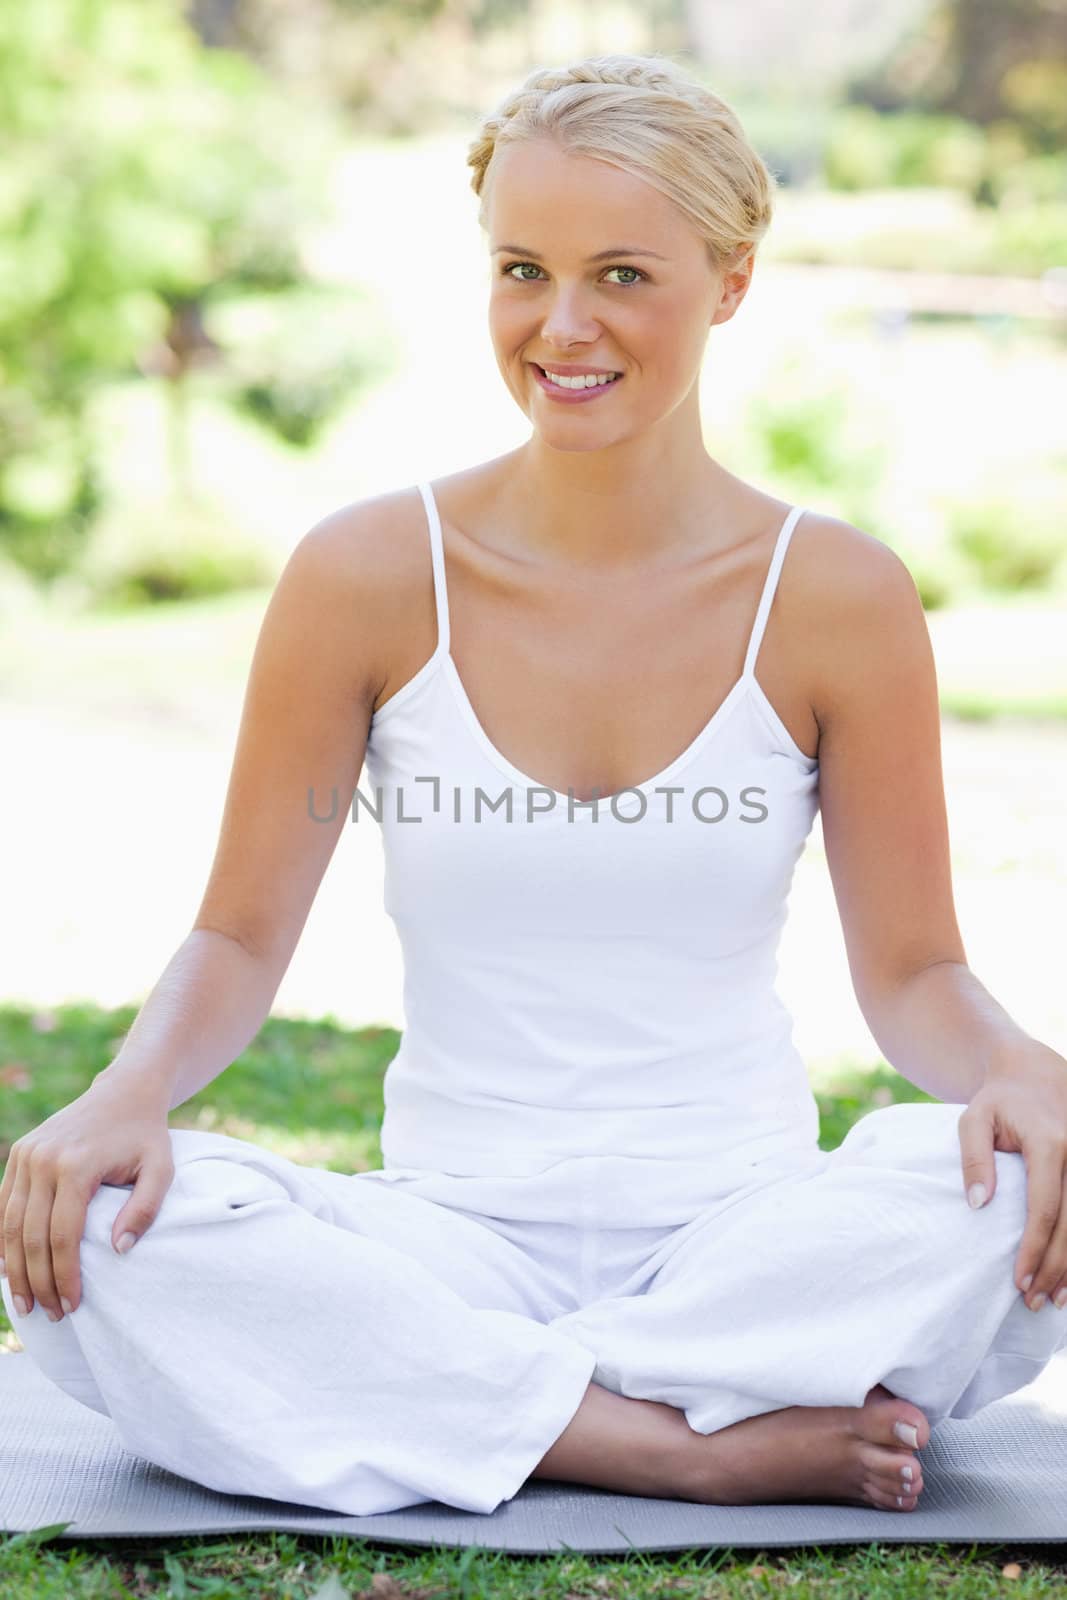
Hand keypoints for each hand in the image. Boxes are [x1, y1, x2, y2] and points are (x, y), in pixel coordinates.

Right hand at [0, 1076, 174, 1324]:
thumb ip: (145, 1209)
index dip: (65, 1275)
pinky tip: (9, 1270)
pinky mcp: (20, 1154)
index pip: (63, 1234)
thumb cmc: (146, 1135)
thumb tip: (118, 1250)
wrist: (125, 1091)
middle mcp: (43, 1160)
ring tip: (26, 1303)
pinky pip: (3, 1205)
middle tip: (49, 1315)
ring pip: (8, 1224)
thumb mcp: (161, 1169)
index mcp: (76, 1165)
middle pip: (30, 1235)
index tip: (72, 1305)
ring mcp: (26, 1155)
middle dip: (38, 1281)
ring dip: (14, 1268)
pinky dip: (2, 1240)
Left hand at [958, 1039, 1066, 1312]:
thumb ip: (973, 1158)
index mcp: (1049, 1143)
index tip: (1018, 1281)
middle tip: (1034, 1301)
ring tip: (1055, 1300)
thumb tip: (977, 1204)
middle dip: (1055, 1267)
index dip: (1034, 1248)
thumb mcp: (973, 1119)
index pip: (1045, 1207)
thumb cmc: (998, 1101)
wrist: (1035, 1075)